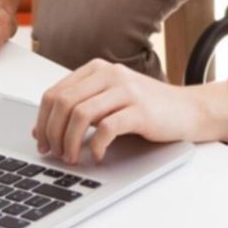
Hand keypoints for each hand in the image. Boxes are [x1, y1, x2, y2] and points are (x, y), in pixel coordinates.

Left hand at [34, 59, 227, 163]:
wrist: (188, 110)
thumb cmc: (148, 108)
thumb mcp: (109, 101)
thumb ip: (79, 108)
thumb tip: (39, 130)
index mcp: (98, 69)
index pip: (55, 93)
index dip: (42, 121)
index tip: (41, 143)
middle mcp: (110, 74)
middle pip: (63, 103)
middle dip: (52, 133)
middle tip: (54, 154)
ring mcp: (127, 90)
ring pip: (80, 114)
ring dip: (69, 142)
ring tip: (72, 157)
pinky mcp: (141, 109)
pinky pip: (107, 128)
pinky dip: (96, 146)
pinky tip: (97, 156)